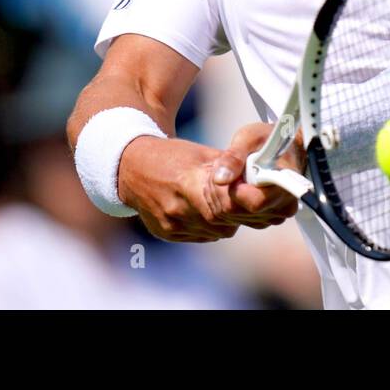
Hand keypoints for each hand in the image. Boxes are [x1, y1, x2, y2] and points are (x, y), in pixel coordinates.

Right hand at [116, 135, 248, 242]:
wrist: (131, 167)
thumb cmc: (172, 155)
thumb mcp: (202, 154)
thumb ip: (229, 168)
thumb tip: (257, 175)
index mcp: (188, 184)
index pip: (226, 204)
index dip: (244, 202)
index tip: (255, 195)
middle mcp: (178, 209)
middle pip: (224, 222)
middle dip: (239, 212)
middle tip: (246, 199)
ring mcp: (171, 225)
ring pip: (216, 232)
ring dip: (226, 220)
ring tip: (225, 202)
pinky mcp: (167, 233)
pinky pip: (201, 236)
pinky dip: (210, 226)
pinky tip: (207, 210)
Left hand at [204, 123, 303, 229]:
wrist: (285, 147)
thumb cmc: (269, 139)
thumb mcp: (249, 138)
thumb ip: (233, 157)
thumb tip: (220, 179)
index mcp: (286, 183)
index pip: (256, 202)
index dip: (237, 191)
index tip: (231, 176)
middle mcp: (286, 204)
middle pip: (244, 211)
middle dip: (230, 191)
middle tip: (232, 171)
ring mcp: (278, 214)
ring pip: (240, 216)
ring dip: (232, 197)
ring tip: (238, 175)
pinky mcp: (269, 218)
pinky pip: (243, 218)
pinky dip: (236, 203)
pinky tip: (240, 185)